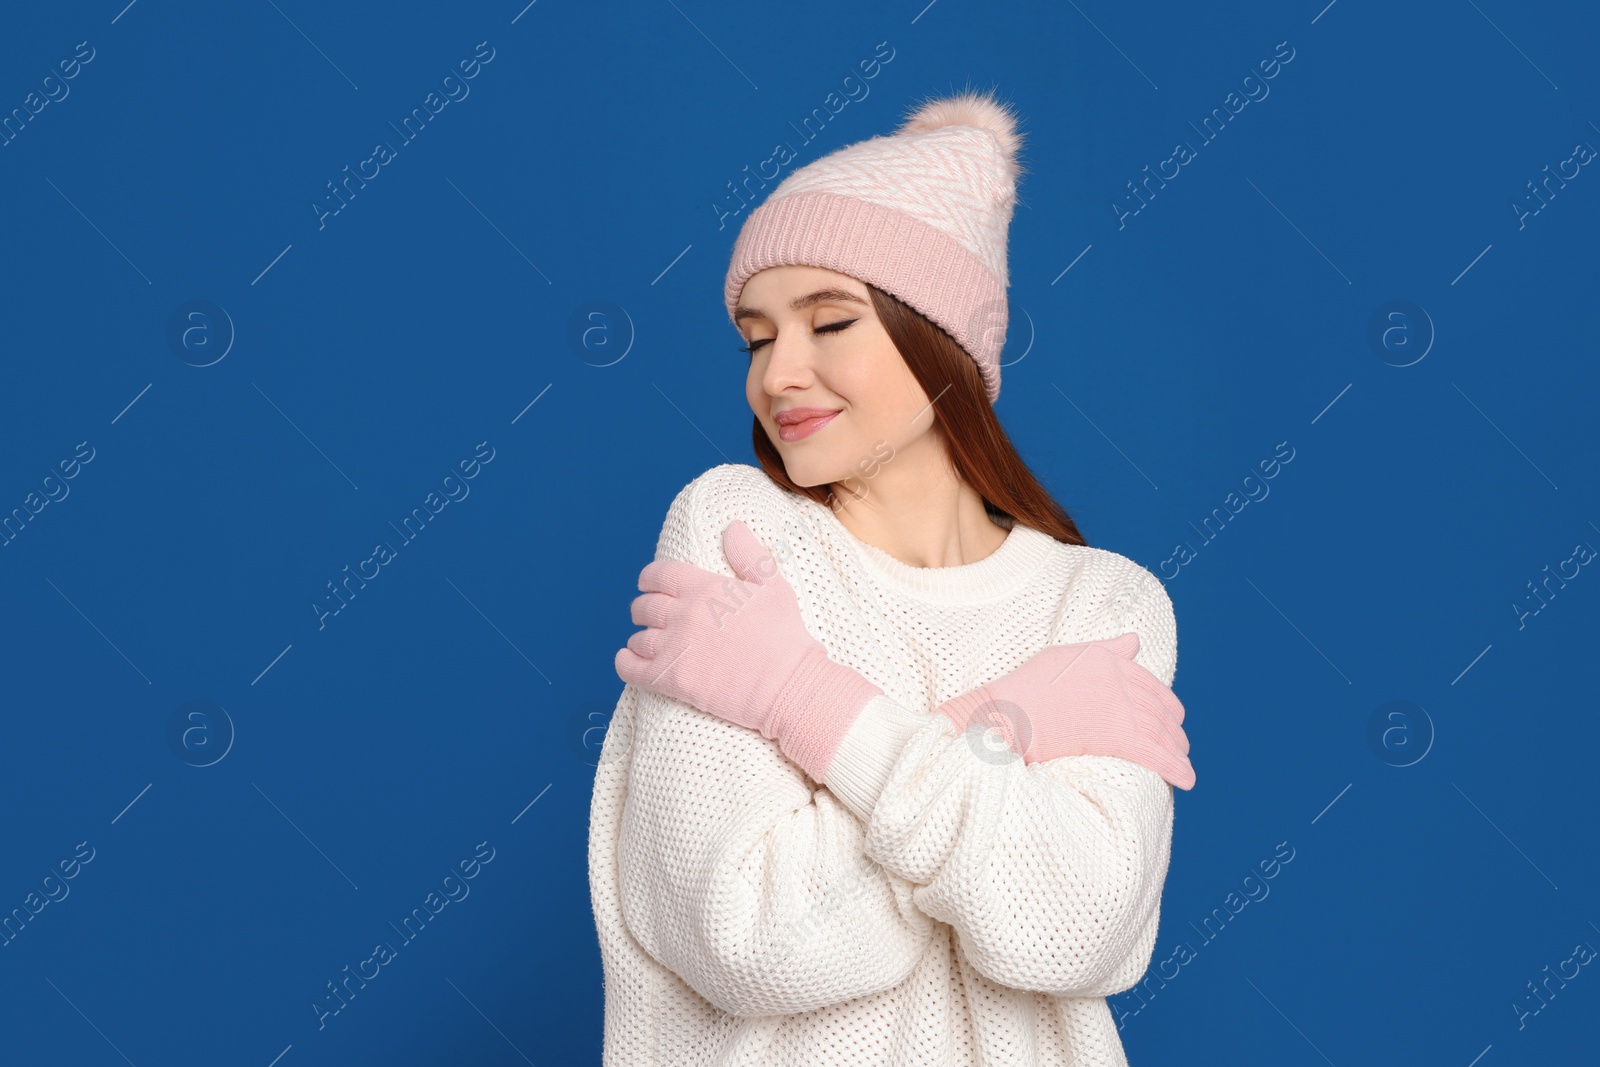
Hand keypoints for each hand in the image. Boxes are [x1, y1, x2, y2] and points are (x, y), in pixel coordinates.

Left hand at [614, 520, 882, 779]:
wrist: (787, 685)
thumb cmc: (785, 636)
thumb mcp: (774, 587)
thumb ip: (749, 556)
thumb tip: (732, 527)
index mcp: (705, 588)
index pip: (660, 574)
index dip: (649, 578)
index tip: (647, 583)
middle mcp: (684, 614)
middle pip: (644, 606)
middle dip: (642, 608)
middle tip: (645, 614)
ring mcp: (675, 647)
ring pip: (638, 638)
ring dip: (638, 638)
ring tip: (643, 642)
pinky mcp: (672, 679)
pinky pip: (631, 668)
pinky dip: (624, 663)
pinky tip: (627, 660)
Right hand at [935, 633, 1194, 789]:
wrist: (1006, 713)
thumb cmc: (1025, 689)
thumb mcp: (1065, 656)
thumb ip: (1105, 650)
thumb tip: (1134, 640)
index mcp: (1105, 659)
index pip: (1147, 683)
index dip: (1165, 703)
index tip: (1172, 718)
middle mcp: (1116, 678)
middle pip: (1158, 708)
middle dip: (1174, 730)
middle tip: (1181, 745)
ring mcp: (1117, 706)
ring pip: (1160, 731)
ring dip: (1177, 751)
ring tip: (1184, 766)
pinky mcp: (1115, 734)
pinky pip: (1154, 753)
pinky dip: (1175, 768)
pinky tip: (1186, 780)